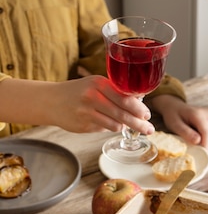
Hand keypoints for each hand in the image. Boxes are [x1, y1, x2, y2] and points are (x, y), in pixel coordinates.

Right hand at [0, 76, 154, 134]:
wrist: (51, 100)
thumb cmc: (79, 92)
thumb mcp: (96, 84)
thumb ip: (116, 91)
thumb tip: (140, 100)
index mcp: (99, 84)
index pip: (125, 98)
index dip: (139, 109)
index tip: (147, 115)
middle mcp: (93, 97)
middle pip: (122, 113)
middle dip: (139, 123)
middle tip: (149, 129)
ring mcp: (87, 112)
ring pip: (115, 124)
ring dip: (124, 127)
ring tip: (130, 127)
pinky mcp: (83, 125)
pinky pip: (104, 129)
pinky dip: (111, 128)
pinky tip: (111, 124)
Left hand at [148, 95, 207, 151]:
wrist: (175, 107)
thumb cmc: (173, 115)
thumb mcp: (174, 124)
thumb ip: (185, 132)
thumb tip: (198, 141)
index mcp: (198, 114)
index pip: (207, 132)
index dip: (206, 146)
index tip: (203, 158)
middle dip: (203, 147)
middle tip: (194, 156)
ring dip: (203, 144)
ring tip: (191, 143)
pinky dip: (203, 140)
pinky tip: (195, 137)